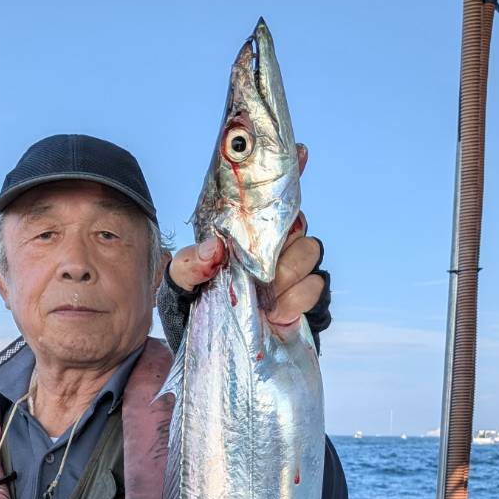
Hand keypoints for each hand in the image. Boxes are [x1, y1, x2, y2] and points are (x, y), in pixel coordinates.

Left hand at [167, 145, 323, 338]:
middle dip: (282, 243)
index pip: (275, 193)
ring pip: (310, 252)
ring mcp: (293, 270)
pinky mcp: (305, 298)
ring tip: (263, 297)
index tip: (303, 152)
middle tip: (260, 269)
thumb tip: (215, 249)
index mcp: (248, 230)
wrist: (215, 346)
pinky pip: (316, 285)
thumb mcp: (182, 280)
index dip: (293, 169)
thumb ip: (191, 262)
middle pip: (299, 222)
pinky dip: (295, 300)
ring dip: (287, 275)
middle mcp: (275, 244)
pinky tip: (275, 313)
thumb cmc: (197, 302)